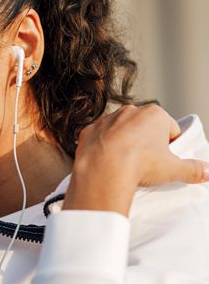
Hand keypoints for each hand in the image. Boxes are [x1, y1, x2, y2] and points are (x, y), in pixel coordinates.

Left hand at [63, 104, 208, 216]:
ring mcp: (106, 119)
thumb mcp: (174, 169)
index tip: (164, 160)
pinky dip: (102, 148)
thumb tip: (208, 172)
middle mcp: (128, 111)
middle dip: (146, 142)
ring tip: (125, 164)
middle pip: (143, 128)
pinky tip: (105, 161)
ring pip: (119, 131)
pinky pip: (98, 138)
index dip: (169, 146)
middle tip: (145, 164)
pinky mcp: (88, 130)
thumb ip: (193, 169)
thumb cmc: (140, 165)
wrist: (102, 170)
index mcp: (154, 114)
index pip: (169, 129)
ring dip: (123, 143)